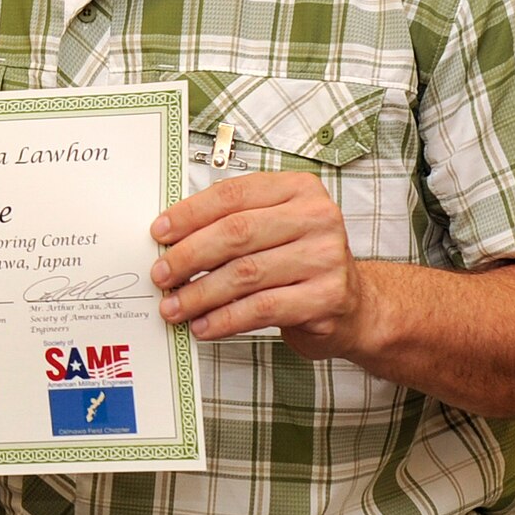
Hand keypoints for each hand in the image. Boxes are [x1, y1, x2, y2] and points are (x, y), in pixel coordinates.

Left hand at [150, 169, 374, 357]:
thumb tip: (171, 240)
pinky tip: (204, 325)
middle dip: (189, 256)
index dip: (190, 214)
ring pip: (246, 274)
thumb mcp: (273, 229)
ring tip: (174, 307)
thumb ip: (232, 224)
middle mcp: (317, 218)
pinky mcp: (326, 298)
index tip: (159, 233)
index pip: (233, 195)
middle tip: (161, 274)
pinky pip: (262, 309)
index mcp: (299, 190)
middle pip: (237, 233)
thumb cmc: (301, 262)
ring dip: (200, 294)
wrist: (355, 305)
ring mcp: (325, 258)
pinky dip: (225, 319)